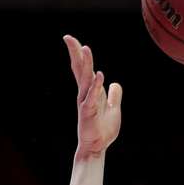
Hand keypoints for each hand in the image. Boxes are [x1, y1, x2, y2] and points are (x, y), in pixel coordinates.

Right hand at [64, 35, 121, 158]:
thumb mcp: (113, 109)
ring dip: (86, 64)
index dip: (78, 54)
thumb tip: (116, 84)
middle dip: (75, 54)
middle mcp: (85, 94)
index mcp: (90, 91)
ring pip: (85, 80)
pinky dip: (96, 86)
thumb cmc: (102, 129)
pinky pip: (92, 97)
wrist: (98, 146)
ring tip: (86, 49)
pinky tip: (100, 75)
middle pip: (80, 70)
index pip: (83, 69)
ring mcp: (86, 103)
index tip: (71, 39)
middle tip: (68, 38)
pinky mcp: (88, 113)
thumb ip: (114, 96)